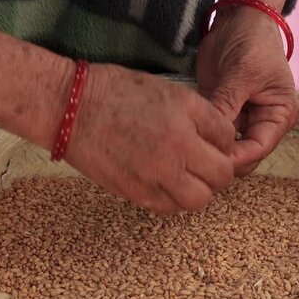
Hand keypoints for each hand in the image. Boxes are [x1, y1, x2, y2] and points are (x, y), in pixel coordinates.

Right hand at [63, 64, 235, 213]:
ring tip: (186, 173)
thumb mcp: (169, 91)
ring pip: (198, 200)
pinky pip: (169, 208)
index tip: (212, 138)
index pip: (227, 143)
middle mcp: (173, 157)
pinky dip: (174, 198)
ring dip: (199, 188)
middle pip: (220, 178)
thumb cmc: (118, 92)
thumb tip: (223, 140)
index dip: (224, 140)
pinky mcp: (135, 194)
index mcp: (184, 125)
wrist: (70, 109)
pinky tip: (164, 181)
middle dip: (219, 168)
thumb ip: (202, 116)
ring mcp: (154, 180)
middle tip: (205, 159)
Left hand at [196, 6, 298, 175]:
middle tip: (195, 155)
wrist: (238, 19)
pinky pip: (210, 131)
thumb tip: (212, 137)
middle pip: (243, 155)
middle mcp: (261, 122)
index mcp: (278, 116)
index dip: (236, 158)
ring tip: (189, 145)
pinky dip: (199, 134)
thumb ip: (227, 105)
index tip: (211, 158)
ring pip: (224, 146)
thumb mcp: (242, 73)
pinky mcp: (220, 110)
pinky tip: (186, 133)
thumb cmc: (253, 43)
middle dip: (222, 157)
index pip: (259, 149)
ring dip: (209, 146)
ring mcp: (240, 118)